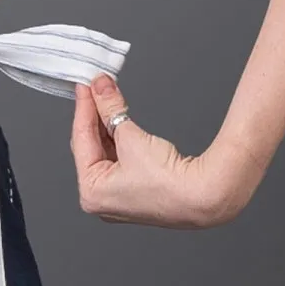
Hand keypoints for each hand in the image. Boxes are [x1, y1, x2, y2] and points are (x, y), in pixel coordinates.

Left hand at [71, 75, 252, 228]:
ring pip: (104, 149)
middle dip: (94, 113)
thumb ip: (110, 107)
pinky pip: (117, 157)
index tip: (85, 85)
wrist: (205, 197)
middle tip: (96, 86)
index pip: (80, 139)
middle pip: (90, 144)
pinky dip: (118, 135)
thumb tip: (100, 86)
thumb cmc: (168, 182)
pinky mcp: (134, 190)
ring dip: (107, 122)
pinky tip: (119, 116)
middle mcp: (101, 200)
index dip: (83, 107)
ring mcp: (118, 197)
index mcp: (91, 193)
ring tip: (107, 95)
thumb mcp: (130, 136)